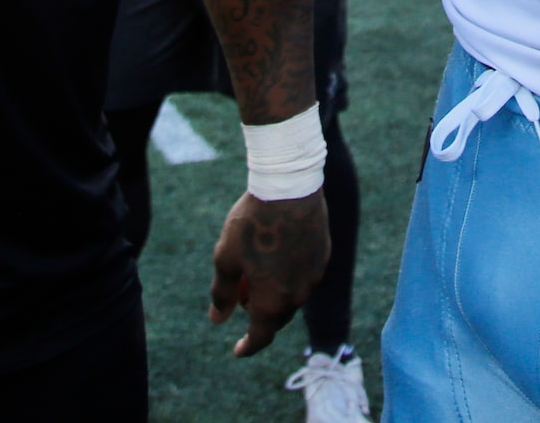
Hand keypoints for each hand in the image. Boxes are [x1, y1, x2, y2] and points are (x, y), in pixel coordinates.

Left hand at [208, 190, 330, 357]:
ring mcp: (313, 277)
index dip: (247, 346)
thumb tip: (217, 319)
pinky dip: (289, 273)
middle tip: (242, 293)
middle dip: (258, 311)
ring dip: (275, 291)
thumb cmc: (252, 223)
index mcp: (272, 303)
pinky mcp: (322, 256)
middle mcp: (297, 297)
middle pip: (276, 316)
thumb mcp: (227, 258)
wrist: (288, 188)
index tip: (238, 349)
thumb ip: (222, 293)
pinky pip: (304, 275)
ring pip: (291, 295)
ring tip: (258, 267)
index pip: (260, 337)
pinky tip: (278, 251)